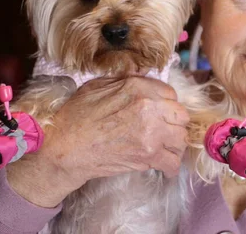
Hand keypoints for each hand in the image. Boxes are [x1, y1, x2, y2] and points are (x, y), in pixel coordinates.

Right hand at [6, 76, 189, 207]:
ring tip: (166, 147)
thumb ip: (126, 81)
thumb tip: (142, 79)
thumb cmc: (76, 116)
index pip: (171, 94)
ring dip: (175, 143)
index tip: (161, 113)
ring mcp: (151, 133)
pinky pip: (173, 161)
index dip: (166, 104)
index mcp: (138, 87)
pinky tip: (165, 165)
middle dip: (174, 123)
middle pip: (181, 115)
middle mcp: (150, 107)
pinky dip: (171, 165)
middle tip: (165, 130)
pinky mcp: (148, 156)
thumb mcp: (98, 85)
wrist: (64, 148)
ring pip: (181, 138)